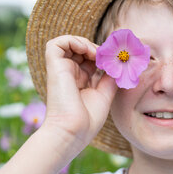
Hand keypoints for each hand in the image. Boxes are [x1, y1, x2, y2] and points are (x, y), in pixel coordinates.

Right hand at [43, 35, 117, 150]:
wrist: (72, 132)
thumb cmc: (87, 120)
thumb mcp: (105, 94)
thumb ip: (111, 77)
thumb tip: (119, 62)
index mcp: (81, 81)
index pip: (91, 59)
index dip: (104, 56)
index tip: (118, 59)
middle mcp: (70, 74)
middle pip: (82, 49)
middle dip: (98, 48)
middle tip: (111, 55)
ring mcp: (61, 69)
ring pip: (69, 43)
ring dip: (86, 43)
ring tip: (98, 54)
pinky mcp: (53, 66)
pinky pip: (57, 43)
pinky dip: (73, 41)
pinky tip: (87, 52)